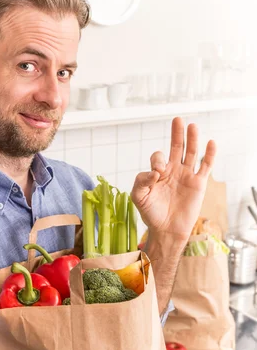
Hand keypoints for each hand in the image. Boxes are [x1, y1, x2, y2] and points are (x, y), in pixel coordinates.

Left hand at [131, 117, 215, 242]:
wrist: (166, 230)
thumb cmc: (151, 213)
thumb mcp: (138, 197)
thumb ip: (140, 181)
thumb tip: (154, 172)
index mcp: (158, 172)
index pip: (158, 157)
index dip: (157, 161)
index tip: (157, 174)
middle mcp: (173, 171)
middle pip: (176, 147)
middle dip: (176, 134)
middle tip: (177, 119)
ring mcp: (186, 176)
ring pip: (191, 153)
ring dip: (192, 139)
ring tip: (192, 126)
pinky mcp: (198, 184)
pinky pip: (205, 166)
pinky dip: (209, 155)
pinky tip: (210, 143)